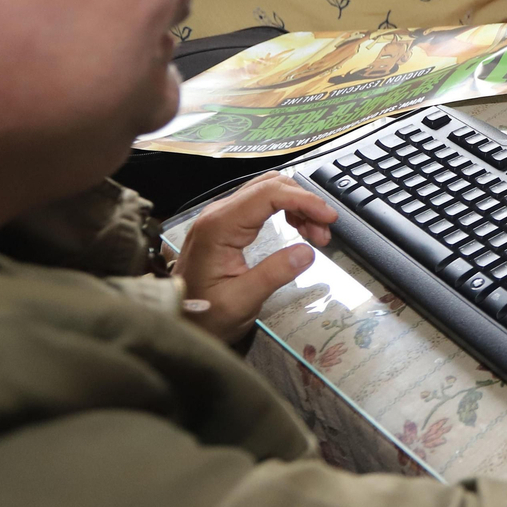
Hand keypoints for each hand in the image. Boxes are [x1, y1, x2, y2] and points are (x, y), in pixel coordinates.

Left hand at [172, 172, 338, 342]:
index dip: (304, 200)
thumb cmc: (204, 315)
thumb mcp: (240, 302)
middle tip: (324, 232)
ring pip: (268, 191)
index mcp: (219, 227)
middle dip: (304, 203)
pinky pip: (261, 204)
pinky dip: (286, 210)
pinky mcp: (227, 224)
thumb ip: (273, 274)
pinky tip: (298, 229)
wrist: (177, 321)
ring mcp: (221, 217)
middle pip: (270, 186)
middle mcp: (218, 214)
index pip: (268, 194)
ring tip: (316, 234)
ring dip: (298, 205)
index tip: (329, 218)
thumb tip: (308, 252)